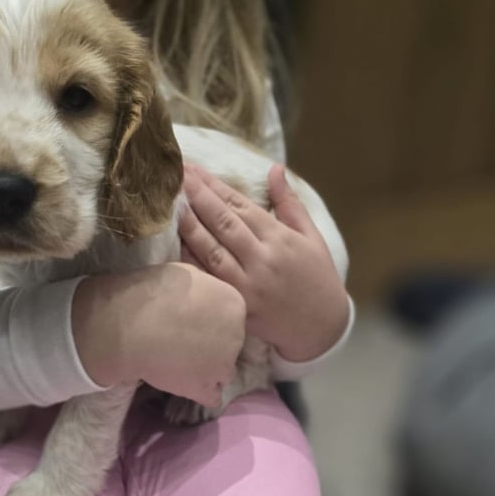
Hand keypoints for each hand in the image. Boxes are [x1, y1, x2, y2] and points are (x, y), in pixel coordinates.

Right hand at [72, 263, 245, 407]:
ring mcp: (223, 365)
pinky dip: (200, 392)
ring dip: (207, 369)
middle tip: (184, 342)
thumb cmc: (154, 291)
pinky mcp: (205, 388)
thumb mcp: (188, 274)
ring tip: (181, 363)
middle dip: (213, 346)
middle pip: (231, 346)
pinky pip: (212, 396)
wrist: (131, 323)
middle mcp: (237, 336)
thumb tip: (204, 296)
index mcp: (235, 304)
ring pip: (222, 372)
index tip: (192, 322)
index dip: (213, 323)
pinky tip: (184, 383)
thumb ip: (206, 288)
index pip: (232, 320)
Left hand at [179, 163, 349, 361]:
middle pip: (223, 224)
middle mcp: (262, 260)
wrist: (323, 327)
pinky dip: (192, 264)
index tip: (194, 169)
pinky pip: (211, 282)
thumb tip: (275, 168)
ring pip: (212, 252)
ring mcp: (248, 286)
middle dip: (198, 198)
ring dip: (190, 227)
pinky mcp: (239, 308)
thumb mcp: (311, 236)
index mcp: (279, 239)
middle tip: (176, 177)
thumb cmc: (317, 277)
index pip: (240, 206)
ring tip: (171, 206)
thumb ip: (289, 203)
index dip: (215, 186)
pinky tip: (176, 246)